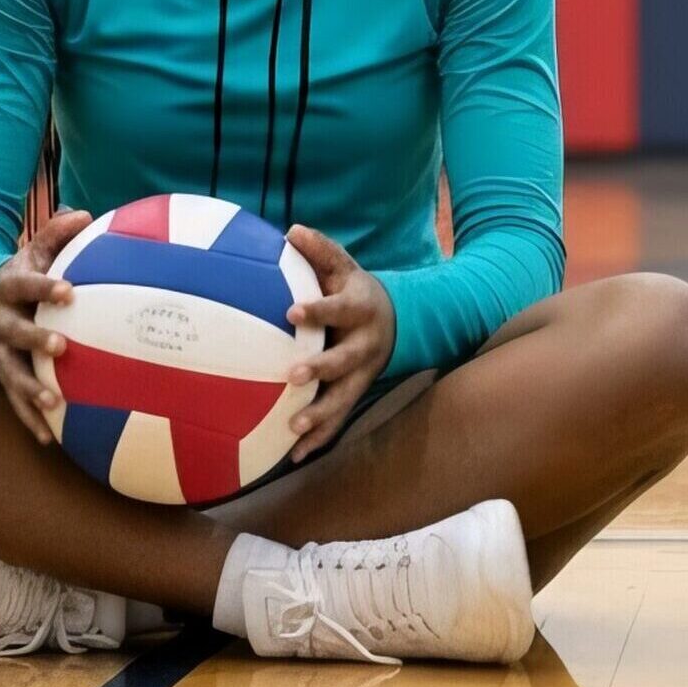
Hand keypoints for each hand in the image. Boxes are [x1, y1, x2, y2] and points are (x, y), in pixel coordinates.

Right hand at [0, 207, 91, 444]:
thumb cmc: (24, 272)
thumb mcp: (34, 248)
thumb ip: (57, 232)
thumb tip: (87, 214)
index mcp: (9, 286)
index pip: (27, 283)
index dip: (46, 286)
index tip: (69, 290)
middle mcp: (0, 321)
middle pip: (15, 332)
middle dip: (36, 339)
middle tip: (61, 347)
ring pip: (11, 372)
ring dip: (31, 389)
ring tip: (54, 404)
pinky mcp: (4, 373)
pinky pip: (15, 399)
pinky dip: (30, 418)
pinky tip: (50, 438)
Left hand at [283, 225, 397, 462]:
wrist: (397, 321)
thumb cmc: (355, 291)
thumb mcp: (344, 267)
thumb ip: (320, 251)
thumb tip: (290, 230)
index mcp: (360, 309)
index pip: (338, 309)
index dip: (317, 311)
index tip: (291, 312)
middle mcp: (364, 345)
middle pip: (345, 359)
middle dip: (321, 368)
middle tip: (293, 375)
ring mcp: (362, 374)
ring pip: (344, 397)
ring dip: (320, 414)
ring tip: (293, 427)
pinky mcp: (355, 394)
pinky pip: (338, 419)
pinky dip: (318, 439)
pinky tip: (294, 456)